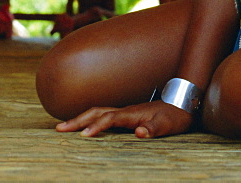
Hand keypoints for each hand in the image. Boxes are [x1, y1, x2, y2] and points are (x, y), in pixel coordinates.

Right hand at [55, 101, 193, 138]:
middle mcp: (124, 110)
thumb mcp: (167, 125)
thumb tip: (139, 132)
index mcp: (132, 113)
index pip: (109, 119)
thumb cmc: (174, 117)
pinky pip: (101, 115)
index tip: (83, 136)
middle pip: (96, 112)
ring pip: (97, 112)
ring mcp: (124, 111)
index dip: (96, 127)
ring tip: (63, 127)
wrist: (181, 105)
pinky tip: (82, 125)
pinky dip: (88, 118)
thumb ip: (153, 128)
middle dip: (77, 120)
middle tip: (59, 129)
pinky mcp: (125, 115)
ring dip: (80, 118)